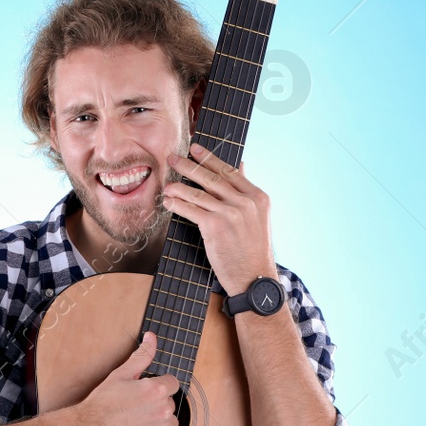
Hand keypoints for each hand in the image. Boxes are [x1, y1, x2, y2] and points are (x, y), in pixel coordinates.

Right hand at [71, 332, 180, 425]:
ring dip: (158, 425)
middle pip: (170, 405)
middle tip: (134, 412)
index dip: (156, 389)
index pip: (172, 384)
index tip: (143, 397)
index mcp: (157, 389)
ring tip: (135, 425)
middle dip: (156, 407)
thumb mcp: (120, 375)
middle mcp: (164, 410)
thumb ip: (141, 355)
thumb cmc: (102, 404)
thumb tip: (151, 337)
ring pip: (169, 425)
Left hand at [163, 143, 277, 295]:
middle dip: (189, 165)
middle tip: (172, 157)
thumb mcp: (258, 216)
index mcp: (257, 196)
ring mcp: (230, 213)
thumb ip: (246, 191)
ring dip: (178, 187)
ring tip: (166, 184)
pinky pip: (191, 210)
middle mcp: (245, 202)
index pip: (230, 171)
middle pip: (212, 177)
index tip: (195, 148)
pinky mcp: (215, 226)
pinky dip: (177, 204)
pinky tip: (169, 202)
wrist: (254, 278)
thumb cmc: (253, 250)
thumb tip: (242, 165)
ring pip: (198, 193)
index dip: (210, 158)